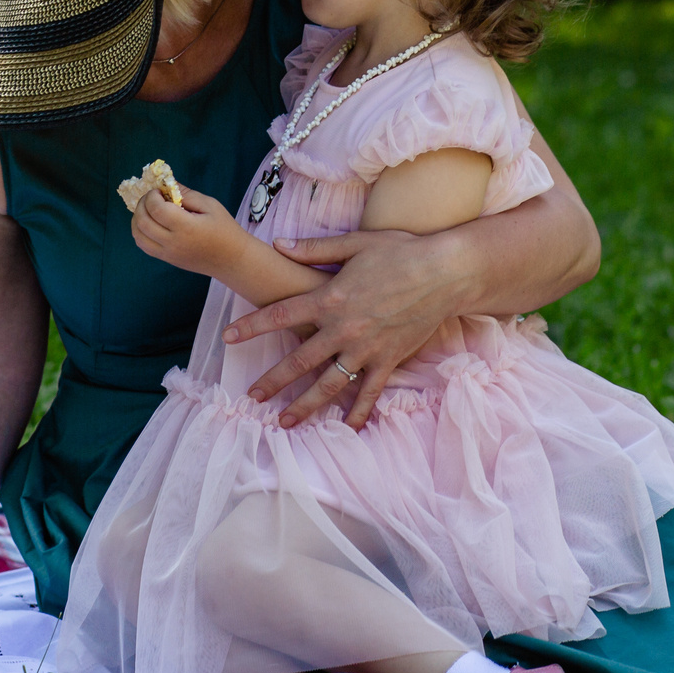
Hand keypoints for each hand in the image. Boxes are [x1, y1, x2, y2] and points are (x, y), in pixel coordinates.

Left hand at [129, 185, 246, 277]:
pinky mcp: (167, 260)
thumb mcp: (210, 206)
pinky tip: (150, 223)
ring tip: (148, 210)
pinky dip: (140, 232)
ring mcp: (168, 254)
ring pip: (139, 236)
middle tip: (151, 197)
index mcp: (186, 227)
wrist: (232, 260)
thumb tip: (166, 184)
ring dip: (137, 219)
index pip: (156, 209)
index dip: (152, 196)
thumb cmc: (225, 230)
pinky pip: (144, 246)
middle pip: (143, 222)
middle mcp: (173, 243)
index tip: (158, 191)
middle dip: (141, 205)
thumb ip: (187, 194)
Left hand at [224, 227, 469, 427]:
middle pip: (299, 361)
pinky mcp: (389, 360)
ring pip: (329, 384)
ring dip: (304, 405)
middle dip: (272, 380)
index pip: (280, 315)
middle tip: (251, 396)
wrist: (445, 272)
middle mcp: (343, 329)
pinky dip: (357, 411)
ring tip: (284, 422)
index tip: (228, 337)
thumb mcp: (354, 244)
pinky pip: (369, 391)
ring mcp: (367, 349)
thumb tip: (279, 245)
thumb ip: (314, 249)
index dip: (251, 327)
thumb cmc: (400, 251)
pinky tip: (345, 428)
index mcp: (330, 299)